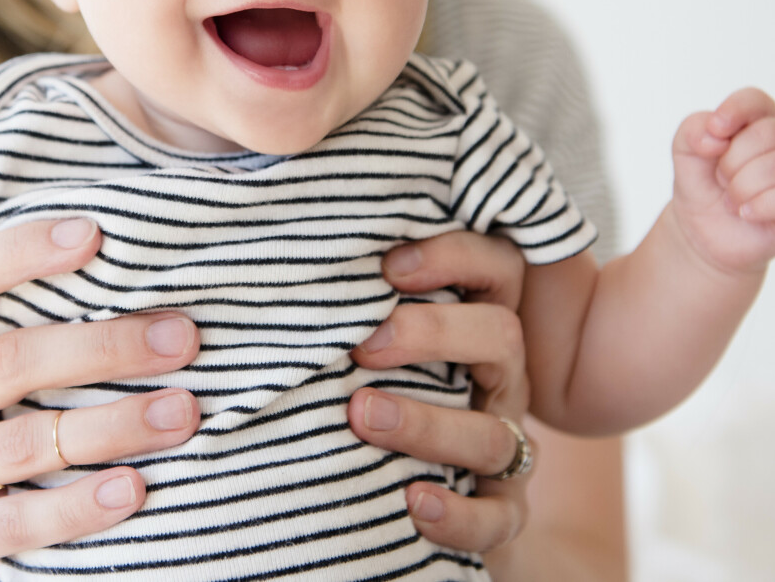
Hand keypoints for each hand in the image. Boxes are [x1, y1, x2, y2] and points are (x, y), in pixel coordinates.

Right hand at [0, 216, 200, 580]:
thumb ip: (44, 333)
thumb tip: (157, 291)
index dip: (22, 250)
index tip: (94, 234)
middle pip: (13, 361)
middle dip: (104, 347)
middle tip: (182, 338)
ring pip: (27, 441)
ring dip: (114, 425)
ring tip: (183, 413)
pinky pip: (22, 520)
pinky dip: (81, 504)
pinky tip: (134, 489)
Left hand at [348, 230, 535, 553]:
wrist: (397, 489)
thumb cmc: (368, 386)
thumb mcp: (367, 342)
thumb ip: (347, 307)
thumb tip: (269, 277)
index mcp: (474, 323)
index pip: (495, 267)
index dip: (453, 256)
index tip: (387, 266)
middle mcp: (500, 379)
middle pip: (501, 336)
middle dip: (432, 335)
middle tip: (362, 346)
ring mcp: (505, 446)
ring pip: (495, 434)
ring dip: (427, 425)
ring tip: (362, 416)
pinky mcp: (501, 511)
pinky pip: (498, 519)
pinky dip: (459, 514)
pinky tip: (414, 502)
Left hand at [671, 88, 774, 274]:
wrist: (704, 233)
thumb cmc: (702, 185)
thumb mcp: (685, 151)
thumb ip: (693, 130)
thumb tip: (716, 136)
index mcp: (759, 123)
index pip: (757, 101)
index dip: (736, 110)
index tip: (716, 130)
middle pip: (769, 133)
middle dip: (732, 162)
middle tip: (722, 180)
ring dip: (743, 187)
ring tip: (732, 200)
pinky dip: (760, 206)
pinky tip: (747, 213)